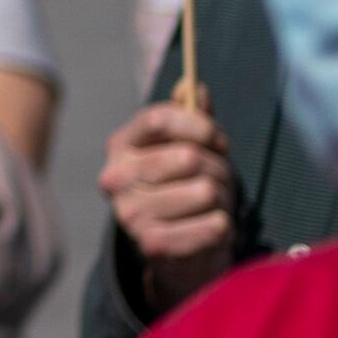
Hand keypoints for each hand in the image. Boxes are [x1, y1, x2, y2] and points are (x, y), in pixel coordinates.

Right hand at [98, 102, 238, 307]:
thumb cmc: (186, 187)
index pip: (159, 119)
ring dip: (223, 200)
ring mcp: (129, 213)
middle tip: (218, 181)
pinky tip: (211, 229)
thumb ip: (191, 116)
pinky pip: (211, 225)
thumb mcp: (189, 147)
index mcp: (121, 146)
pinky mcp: (150, 244)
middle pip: (188, 156)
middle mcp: (114, 178)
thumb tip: (193, 86)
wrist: (180, 251)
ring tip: (212, 207)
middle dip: (218, 168)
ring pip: (205, 191)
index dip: (199, 126)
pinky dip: (222, 227)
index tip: (218, 140)